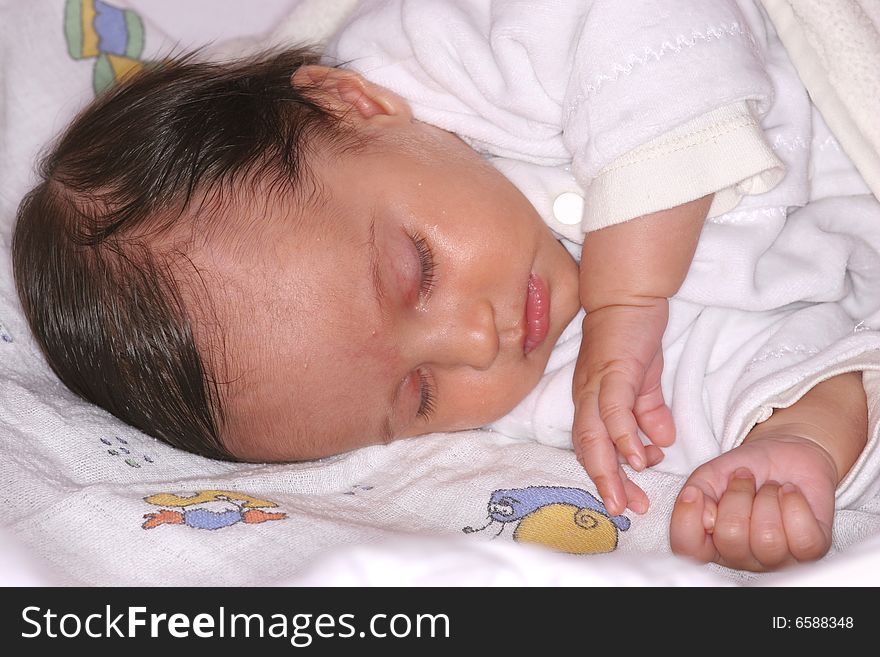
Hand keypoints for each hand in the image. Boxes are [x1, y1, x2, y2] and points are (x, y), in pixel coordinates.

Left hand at [571, 297, 675, 515]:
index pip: (594, 447)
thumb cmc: (631, 337)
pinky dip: (623, 436)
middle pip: (589, 449)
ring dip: (610, 470)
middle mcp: (587, 398)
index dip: (606, 476)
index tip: (624, 503)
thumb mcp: (645, 381)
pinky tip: (638, 458)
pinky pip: (613, 410)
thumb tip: (661, 442)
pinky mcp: (612, 371)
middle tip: (623, 511)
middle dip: (606, 484)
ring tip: (627, 498)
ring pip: (595, 436)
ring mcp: (596, 385)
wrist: (628, 294)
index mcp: (593, 402)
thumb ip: (650, 411)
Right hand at [670, 434, 836, 570]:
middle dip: (738, 496)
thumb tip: (704, 516)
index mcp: (711, 542)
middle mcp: (742, 557)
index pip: (688, 550)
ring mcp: (777, 558)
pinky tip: (789, 493)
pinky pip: (803, 539)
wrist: (787, 453)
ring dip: (767, 499)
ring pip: (768, 540)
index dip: (687, 521)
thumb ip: (696, 493)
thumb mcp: (710, 474)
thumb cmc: (748, 468)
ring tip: (770, 488)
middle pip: (731, 540)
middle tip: (745, 480)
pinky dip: (795, 505)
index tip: (696, 493)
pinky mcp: (811, 549)